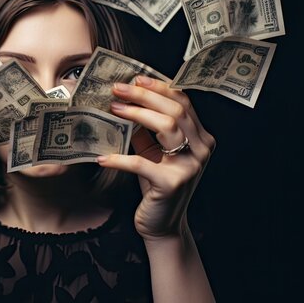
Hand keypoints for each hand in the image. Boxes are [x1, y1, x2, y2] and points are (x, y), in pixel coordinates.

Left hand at [97, 76, 215, 240]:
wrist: (162, 225)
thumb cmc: (156, 184)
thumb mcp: (153, 152)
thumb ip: (145, 129)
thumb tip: (123, 102)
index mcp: (200, 137)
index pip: (183, 101)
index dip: (159, 87)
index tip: (135, 78)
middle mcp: (201, 148)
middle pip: (175, 109)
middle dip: (144, 95)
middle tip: (117, 89)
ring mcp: (190, 166)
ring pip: (167, 126)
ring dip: (136, 114)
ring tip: (112, 109)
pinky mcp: (172, 184)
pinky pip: (142, 163)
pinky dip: (119, 158)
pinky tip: (102, 157)